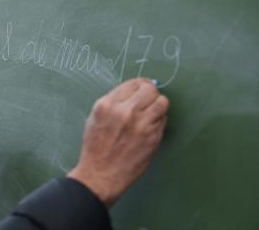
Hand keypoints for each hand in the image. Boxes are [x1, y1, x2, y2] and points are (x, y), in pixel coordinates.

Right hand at [67, 77, 168, 206]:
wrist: (101, 174)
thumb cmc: (96, 148)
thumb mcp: (95, 118)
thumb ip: (113, 103)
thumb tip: (133, 92)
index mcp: (107, 105)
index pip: (133, 83)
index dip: (140, 85)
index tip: (142, 88)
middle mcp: (125, 112)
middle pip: (150, 89)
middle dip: (151, 92)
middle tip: (149, 98)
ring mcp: (141, 124)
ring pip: (162, 102)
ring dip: (158, 105)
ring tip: (151, 112)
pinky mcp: (153, 137)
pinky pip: (163, 120)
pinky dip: (159, 120)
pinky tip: (149, 126)